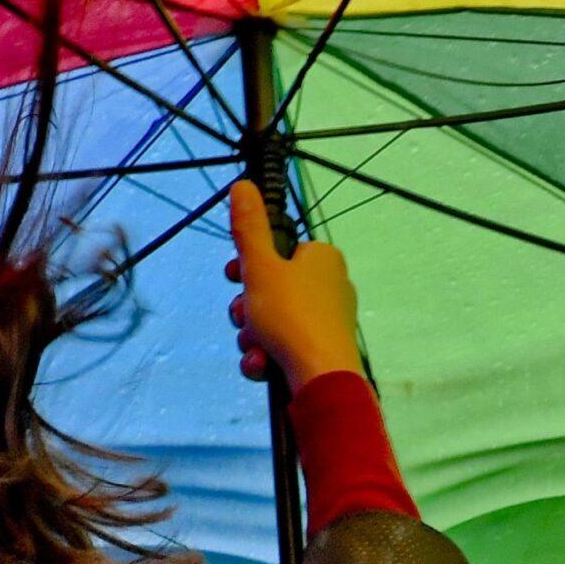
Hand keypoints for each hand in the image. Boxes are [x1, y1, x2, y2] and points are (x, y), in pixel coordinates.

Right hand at [224, 180, 362, 388]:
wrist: (322, 379)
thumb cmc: (291, 316)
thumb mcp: (261, 266)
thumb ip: (249, 228)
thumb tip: (243, 184)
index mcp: (322, 258)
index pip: (280, 251)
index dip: (250, 265)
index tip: (234, 276)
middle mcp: (330, 285)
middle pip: (271, 289)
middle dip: (248, 309)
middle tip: (244, 317)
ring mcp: (329, 320)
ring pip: (273, 321)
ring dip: (253, 336)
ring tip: (255, 348)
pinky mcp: (323, 351)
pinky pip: (284, 346)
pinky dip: (267, 355)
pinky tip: (262, 366)